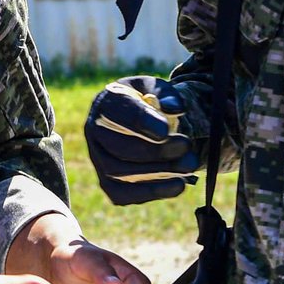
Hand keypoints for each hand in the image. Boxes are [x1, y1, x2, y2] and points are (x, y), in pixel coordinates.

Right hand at [84, 75, 197, 204]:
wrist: (143, 120)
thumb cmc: (150, 101)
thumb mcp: (159, 89)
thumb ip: (167, 94)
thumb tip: (176, 108)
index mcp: (107, 101)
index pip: (119, 112)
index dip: (141, 122)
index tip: (165, 130)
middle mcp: (95, 130)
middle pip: (118, 146)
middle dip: (155, 150)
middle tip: (186, 146)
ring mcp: (98, 158)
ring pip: (118, 172)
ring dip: (156, 172)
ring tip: (188, 166)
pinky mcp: (106, 182)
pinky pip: (121, 194)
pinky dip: (150, 192)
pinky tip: (177, 186)